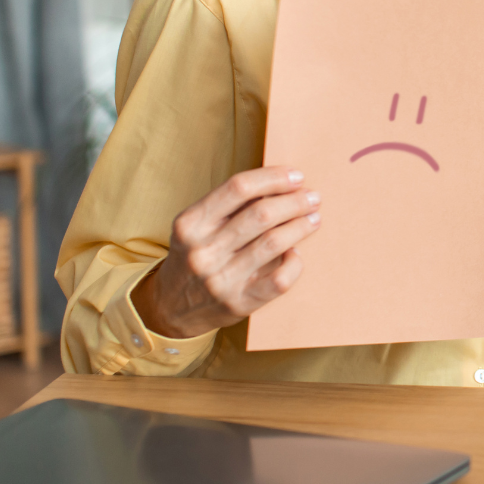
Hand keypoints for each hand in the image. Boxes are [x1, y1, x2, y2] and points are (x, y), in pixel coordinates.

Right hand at [132, 166, 322, 338]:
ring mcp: (220, 280)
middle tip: (313, 198)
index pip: (238, 188)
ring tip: (313, 218)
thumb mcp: (196, 226)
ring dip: (301, 226)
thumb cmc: (194, 255)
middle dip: (295, 201)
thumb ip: (229, 206)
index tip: (296, 176)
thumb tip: (280, 183)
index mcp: (190, 224)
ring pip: (274, 243)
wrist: (170, 307)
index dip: (273, 178)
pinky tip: (296, 253)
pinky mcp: (238, 304)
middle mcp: (202, 251)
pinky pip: (279, 280)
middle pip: (261, 214)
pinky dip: (295, 263)